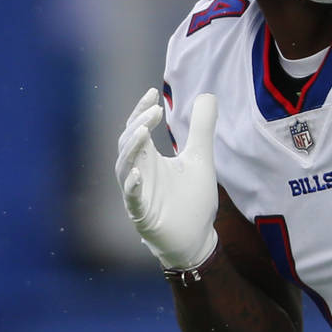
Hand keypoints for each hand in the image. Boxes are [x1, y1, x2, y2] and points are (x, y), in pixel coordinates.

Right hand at [114, 88, 218, 269]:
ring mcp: (138, 194)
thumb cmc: (192, 200)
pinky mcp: (142, 215)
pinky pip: (131, 199)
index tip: (152, 93)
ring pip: (123, 167)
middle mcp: (139, 173)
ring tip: (144, 132)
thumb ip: (201, 129)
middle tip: (154, 111)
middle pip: (127, 144)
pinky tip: (138, 174)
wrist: (197, 239)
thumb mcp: (200, 158)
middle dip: (137, 125)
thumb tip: (207, 95)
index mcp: (150, 159)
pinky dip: (132, 186)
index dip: (141, 111)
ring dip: (132, 149)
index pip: (138, 129)